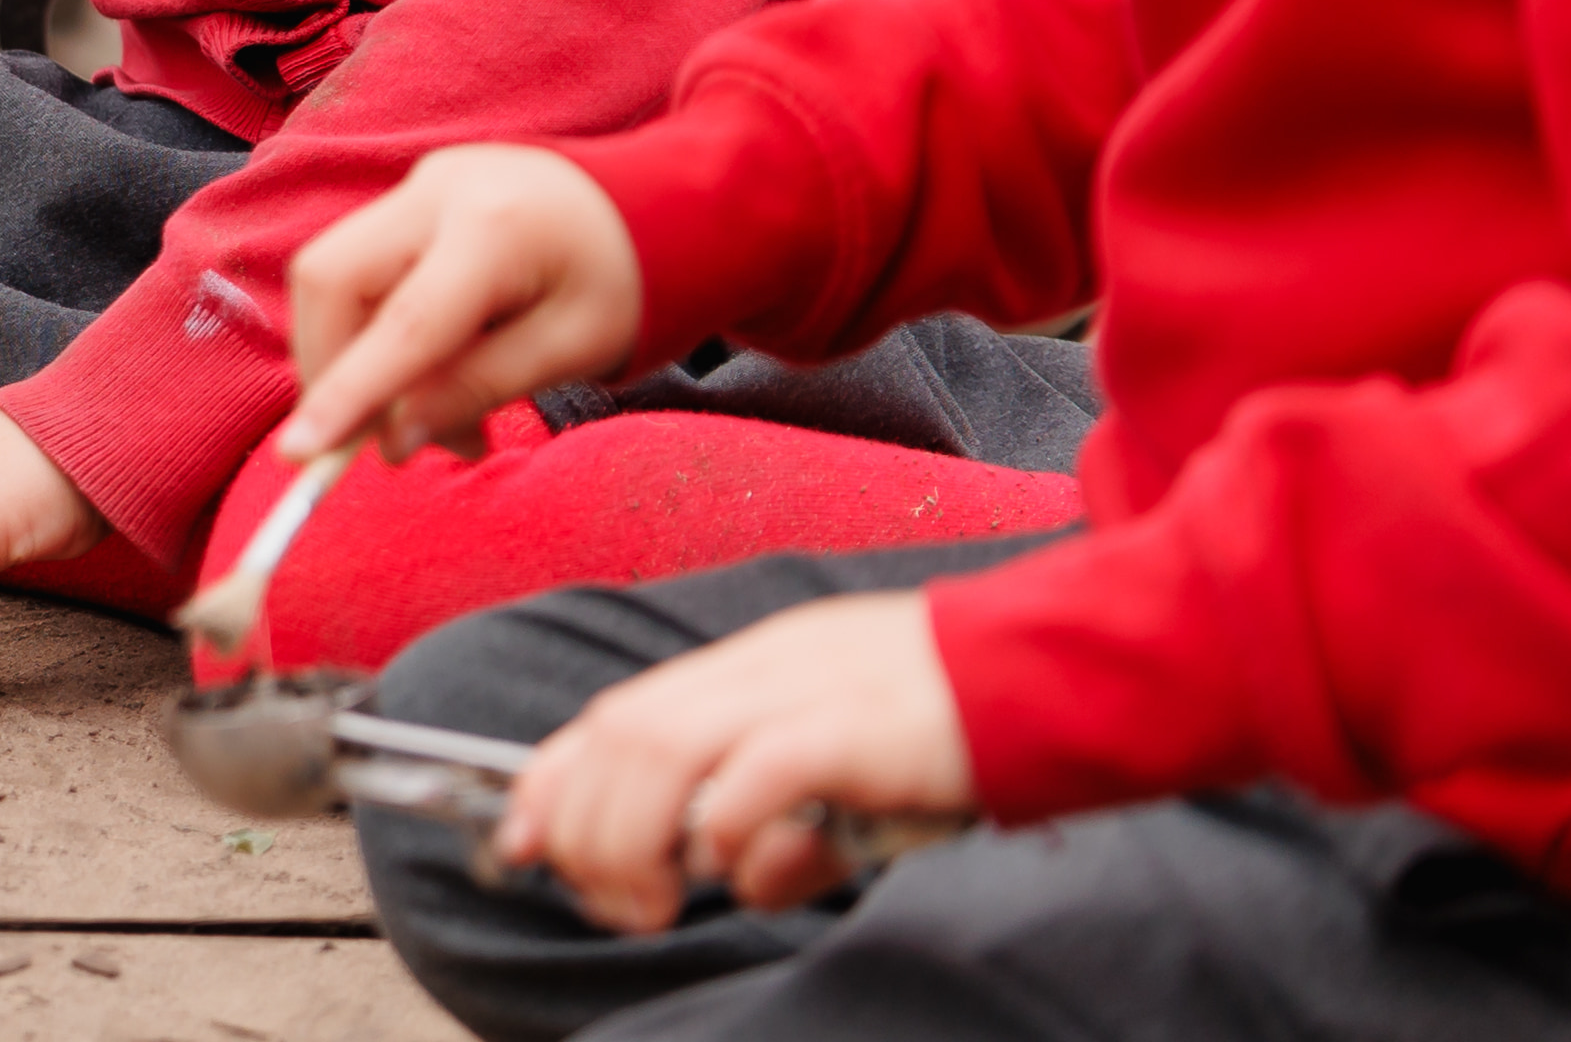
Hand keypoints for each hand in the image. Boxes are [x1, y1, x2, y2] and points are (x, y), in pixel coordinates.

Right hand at [281, 144, 645, 464]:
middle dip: (332, 370)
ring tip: (427, 418)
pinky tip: (428, 369)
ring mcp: (417, 183)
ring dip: (351, 355)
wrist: (656, 204)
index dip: (347, 391)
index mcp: (495, 231)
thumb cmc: (621, 284)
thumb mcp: (570, 350)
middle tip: (377, 443)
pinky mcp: (410, 193)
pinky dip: (372, 329)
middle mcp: (438, 191)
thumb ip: (477, 389)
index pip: (402, 322)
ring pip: (331, 272)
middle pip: (332, 278)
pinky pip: (359, 265)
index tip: (300, 456)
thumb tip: (394, 442)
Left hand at [492, 591, 973, 931]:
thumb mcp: (846, 774)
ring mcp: (801, 689)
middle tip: (603, 899)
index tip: (523, 842)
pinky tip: (728, 859)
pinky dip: (724, 816)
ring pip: (660, 743)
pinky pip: (760, 764)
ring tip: (645, 900)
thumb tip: (740, 882)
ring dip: (629, 832)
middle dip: (582, 823)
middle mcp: (757, 670)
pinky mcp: (854, 725)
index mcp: (747, 671)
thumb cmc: (949, 726)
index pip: (616, 715)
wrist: (1047, 669)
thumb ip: (786, 828)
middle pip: (619, 732)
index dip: (553, 780)